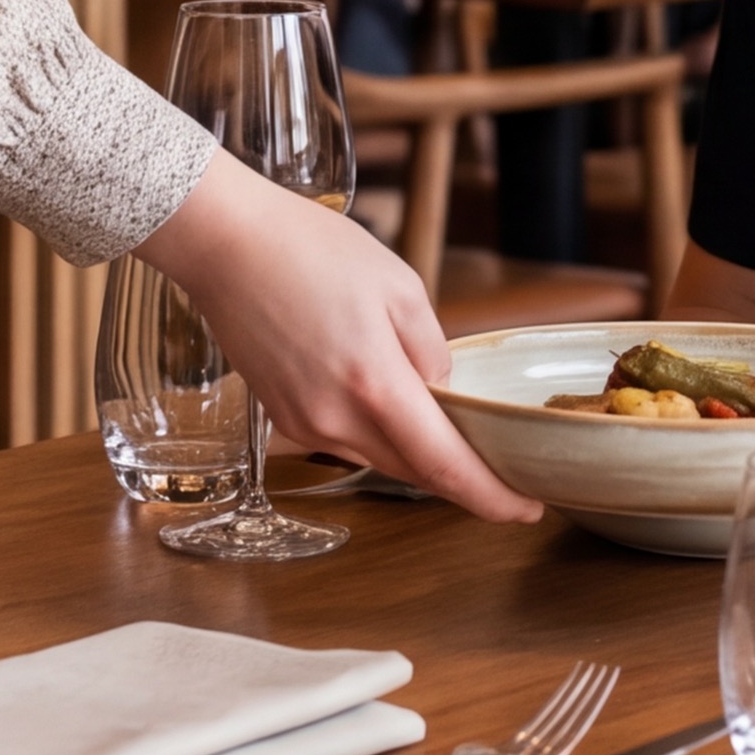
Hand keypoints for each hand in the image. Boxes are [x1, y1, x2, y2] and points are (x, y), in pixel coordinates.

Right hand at [134, 160, 536, 520]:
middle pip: (414, 472)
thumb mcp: (400, 286)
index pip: (445, 467)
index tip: (527, 509)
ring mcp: (304, 424)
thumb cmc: (311, 249)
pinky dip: (377, 433)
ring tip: (450, 432)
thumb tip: (441, 393)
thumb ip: (433, 351)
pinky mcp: (284, 418)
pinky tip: (388, 404)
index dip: (491, 497)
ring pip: (379, 458)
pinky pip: (345, 440)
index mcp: (375, 384)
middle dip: (460, 477)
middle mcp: (336, 419)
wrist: (226, 244)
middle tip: (503, 469)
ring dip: (417, 454)